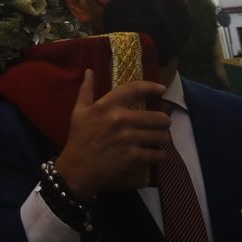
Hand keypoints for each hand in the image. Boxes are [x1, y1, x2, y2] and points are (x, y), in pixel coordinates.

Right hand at [52, 70, 170, 199]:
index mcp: (108, 106)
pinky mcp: (134, 158)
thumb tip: (90, 71)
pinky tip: (156, 154)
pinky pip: (158, 154)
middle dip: (164, 121)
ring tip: (160, 139)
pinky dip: (160, 155)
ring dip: (163, 138)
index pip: (135, 89)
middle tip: (163, 124)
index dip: (152, 87)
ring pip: (161, 136)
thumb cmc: (78, 139)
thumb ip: (86, 90)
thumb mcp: (79, 112)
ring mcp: (129, 140)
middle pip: (157, 116)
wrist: (77, 170)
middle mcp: (121, 120)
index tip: (162, 89)